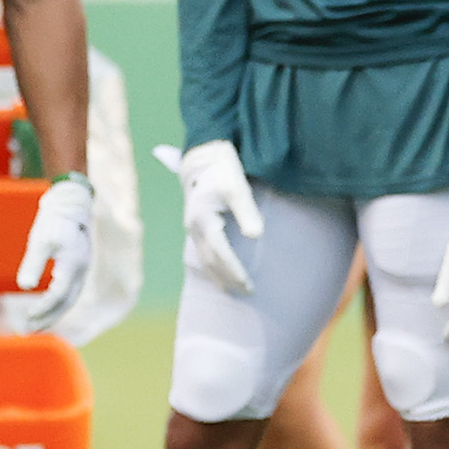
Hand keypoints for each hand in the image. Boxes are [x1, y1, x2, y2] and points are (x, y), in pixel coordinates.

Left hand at [17, 173, 94, 330]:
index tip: (27, 317)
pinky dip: (56, 305)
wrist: (71, 204)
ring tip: (33, 326)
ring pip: (69, 300)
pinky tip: (43, 310)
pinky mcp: (78, 268)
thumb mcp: (40, 240)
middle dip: (47, 319)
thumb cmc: (54, 220)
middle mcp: (81, 271)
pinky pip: (69, 293)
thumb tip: (25, 287)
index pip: (59, 295)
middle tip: (27, 331)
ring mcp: (82, 270)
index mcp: (74, 265)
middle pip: (66, 303)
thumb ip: (33, 263)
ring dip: (51, 315)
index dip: (44, 308)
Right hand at [164, 140, 261, 296]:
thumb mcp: (237, 187)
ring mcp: (192, 225)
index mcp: (203, 219)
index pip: (220, 253)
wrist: (203, 154)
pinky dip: (211, 264)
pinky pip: (202, 250)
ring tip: (231, 288)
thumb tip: (256, 235)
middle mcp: (193, 225)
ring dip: (217, 275)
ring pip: (203, 257)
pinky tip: (219, 269)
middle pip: (209, 260)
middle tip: (245, 293)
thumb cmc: (222, 169)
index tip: (248, 286)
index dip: (234, 271)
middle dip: (226, 278)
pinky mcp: (195, 222)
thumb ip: (247, 212)